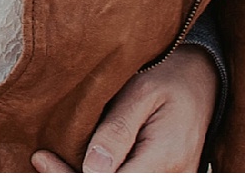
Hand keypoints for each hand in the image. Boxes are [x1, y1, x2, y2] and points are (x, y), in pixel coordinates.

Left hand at [30, 45, 216, 172]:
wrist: (201, 79)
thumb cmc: (169, 76)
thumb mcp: (141, 91)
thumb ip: (117, 130)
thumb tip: (91, 168)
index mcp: (166, 159)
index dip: (72, 177)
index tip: (42, 158)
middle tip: (42, 161)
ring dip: (84, 176)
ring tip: (53, 161)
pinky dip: (99, 174)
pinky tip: (77, 164)